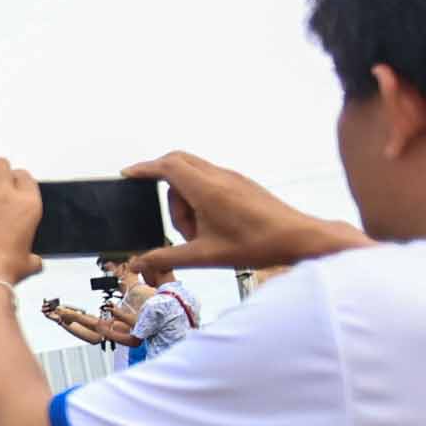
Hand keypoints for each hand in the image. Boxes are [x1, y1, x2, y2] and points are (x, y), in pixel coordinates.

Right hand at [119, 150, 371, 280]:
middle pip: (178, 162)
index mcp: (206, 188)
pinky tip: (211, 226)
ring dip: (185, 198)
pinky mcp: (242, 183)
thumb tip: (137, 263)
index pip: (166, 166)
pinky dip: (201, 197)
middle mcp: (218, 176)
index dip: (144, 168)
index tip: (127, 173)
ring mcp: (232, 177)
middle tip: (168, 217)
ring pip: (194, 173)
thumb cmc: (256, 245)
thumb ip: (166, 258)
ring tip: (197, 233)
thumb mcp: (204, 256)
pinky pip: (210, 180)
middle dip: (164, 184)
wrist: (298, 238)